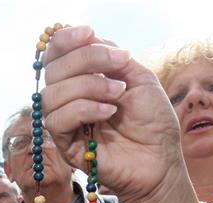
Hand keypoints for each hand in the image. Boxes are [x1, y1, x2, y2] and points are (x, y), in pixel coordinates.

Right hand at [42, 26, 180, 202]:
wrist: (161, 159)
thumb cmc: (152, 121)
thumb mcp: (138, 78)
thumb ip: (111, 57)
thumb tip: (89, 38)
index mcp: (82, 80)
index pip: (57, 55)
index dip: (66, 40)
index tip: (89, 32)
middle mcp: (69, 99)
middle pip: (52, 70)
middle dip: (85, 60)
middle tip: (117, 66)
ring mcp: (66, 122)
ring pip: (51, 95)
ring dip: (88, 87)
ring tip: (118, 93)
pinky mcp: (66, 145)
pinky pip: (57, 120)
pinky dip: (84, 109)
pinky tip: (108, 112)